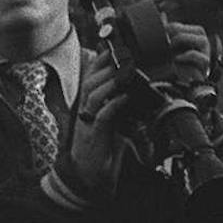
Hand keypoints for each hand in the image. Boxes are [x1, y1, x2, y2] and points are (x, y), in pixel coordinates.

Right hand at [65, 54, 137, 194]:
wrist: (90, 178)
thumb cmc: (103, 147)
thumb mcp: (114, 121)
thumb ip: (121, 104)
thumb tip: (137, 89)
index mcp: (89, 104)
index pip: (92, 76)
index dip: (101, 60)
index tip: (114, 44)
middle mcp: (85, 110)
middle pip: (91, 80)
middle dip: (106, 65)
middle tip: (123, 53)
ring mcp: (87, 122)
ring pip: (93, 94)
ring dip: (111, 82)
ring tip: (127, 72)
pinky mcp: (94, 136)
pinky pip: (103, 115)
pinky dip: (114, 104)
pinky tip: (125, 97)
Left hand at [162, 19, 213, 83]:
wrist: (179, 83)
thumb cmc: (176, 64)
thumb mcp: (169, 46)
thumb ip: (168, 31)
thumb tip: (162, 14)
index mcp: (196, 40)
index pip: (191, 27)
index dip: (176, 27)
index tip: (162, 31)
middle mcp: (203, 46)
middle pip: (200, 30)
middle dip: (181, 31)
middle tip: (167, 37)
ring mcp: (205, 56)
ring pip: (203, 41)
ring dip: (185, 40)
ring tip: (171, 45)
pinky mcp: (204, 68)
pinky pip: (202, 58)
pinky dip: (188, 56)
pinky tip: (177, 58)